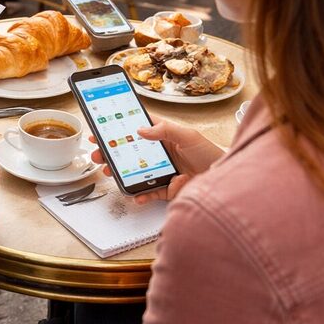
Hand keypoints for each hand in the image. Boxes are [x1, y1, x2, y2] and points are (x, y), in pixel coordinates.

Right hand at [89, 117, 223, 204]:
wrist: (225, 179)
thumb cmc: (211, 153)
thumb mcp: (189, 136)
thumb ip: (166, 131)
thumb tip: (142, 129)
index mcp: (164, 135)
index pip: (137, 128)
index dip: (118, 128)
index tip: (101, 128)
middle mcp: (160, 153)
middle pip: (129, 151)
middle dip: (111, 152)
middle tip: (98, 153)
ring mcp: (161, 171)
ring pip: (134, 172)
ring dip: (119, 173)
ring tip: (110, 172)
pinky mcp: (165, 189)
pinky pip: (148, 193)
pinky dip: (140, 195)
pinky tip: (135, 195)